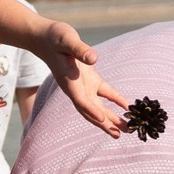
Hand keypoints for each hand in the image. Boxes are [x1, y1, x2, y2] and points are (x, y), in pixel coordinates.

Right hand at [36, 22, 127, 136]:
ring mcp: (84, 85)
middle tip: (120, 135)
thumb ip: (79, 49)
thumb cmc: (54, 38)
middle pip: (91, 111)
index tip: (103, 121)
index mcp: (69, 82)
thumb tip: (93, 58)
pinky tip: (127, 107)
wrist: (46, 39)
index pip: (80, 101)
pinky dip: (116, 100)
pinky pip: (105, 93)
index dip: (91, 111)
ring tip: (126, 129)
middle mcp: (76, 88)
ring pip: (98, 106)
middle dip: (104, 124)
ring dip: (111, 118)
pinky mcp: (90, 79)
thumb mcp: (67, 40)